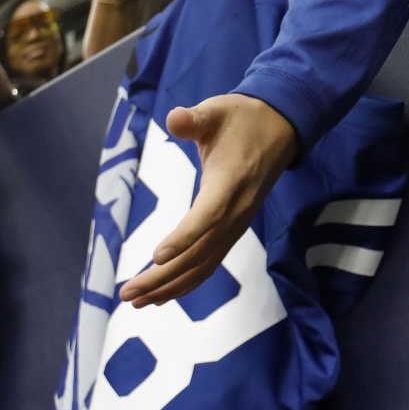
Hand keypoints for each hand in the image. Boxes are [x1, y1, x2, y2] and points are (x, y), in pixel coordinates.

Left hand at [119, 94, 298, 308]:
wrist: (280, 128)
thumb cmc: (242, 119)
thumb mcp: (218, 109)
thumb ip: (194, 118)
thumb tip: (175, 118)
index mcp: (230, 182)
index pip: (208, 215)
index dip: (184, 237)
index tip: (156, 257)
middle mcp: (236, 212)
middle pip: (199, 253)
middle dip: (162, 276)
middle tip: (128, 292)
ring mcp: (236, 226)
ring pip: (202, 265)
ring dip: (169, 286)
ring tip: (136, 300)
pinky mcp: (232, 231)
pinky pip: (209, 264)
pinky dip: (185, 282)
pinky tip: (160, 295)